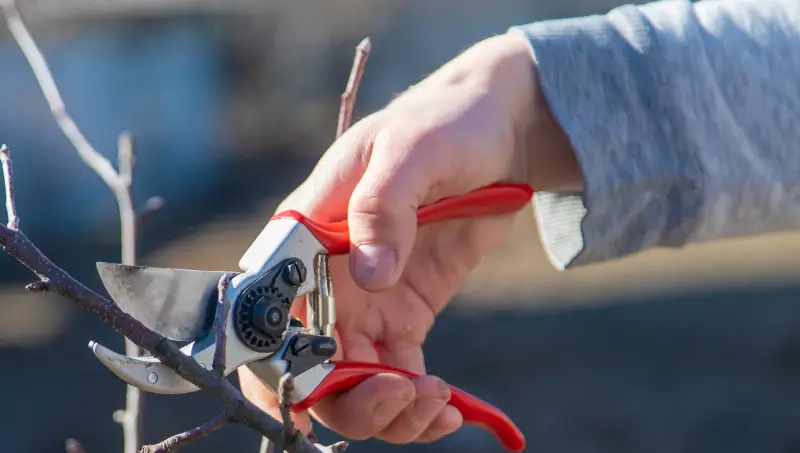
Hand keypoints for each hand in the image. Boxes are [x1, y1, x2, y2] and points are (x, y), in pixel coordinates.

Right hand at [239, 31, 578, 444]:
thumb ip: (383, 207)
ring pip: (355, 383)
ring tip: (436, 404)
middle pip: (309, 365)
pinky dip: (418, 404)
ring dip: (388, 412)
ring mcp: (366, 301)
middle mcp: (326, 278)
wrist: (497, 135)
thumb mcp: (412, 150)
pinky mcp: (405, 314)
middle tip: (399, 395)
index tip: (319, 394)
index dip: (279, 364)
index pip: (267, 311)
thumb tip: (371, 277)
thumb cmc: (443, 125)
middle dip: (347, 400)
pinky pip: (400, 374)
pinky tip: (448, 410)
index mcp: (305, 234)